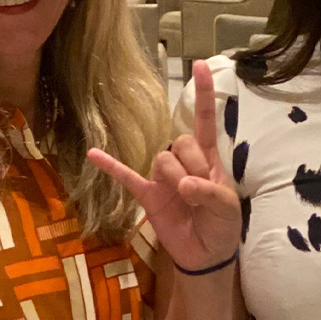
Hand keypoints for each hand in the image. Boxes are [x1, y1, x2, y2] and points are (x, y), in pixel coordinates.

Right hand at [89, 60, 240, 274]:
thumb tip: (184, 185)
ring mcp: (163, 178)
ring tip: (185, 199)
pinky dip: (110, 166)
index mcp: (207, 158)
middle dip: (192, 164)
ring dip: (175, 176)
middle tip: (199, 190)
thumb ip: (211, 192)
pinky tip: (93, 154)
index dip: (203, 94)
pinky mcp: (147, 196)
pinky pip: (126, 177)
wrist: (206, 255)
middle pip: (180, 142)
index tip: (200, 64)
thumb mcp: (227, 208)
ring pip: (162, 158)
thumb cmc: (221, 225)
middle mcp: (183, 162)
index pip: (205, 120)